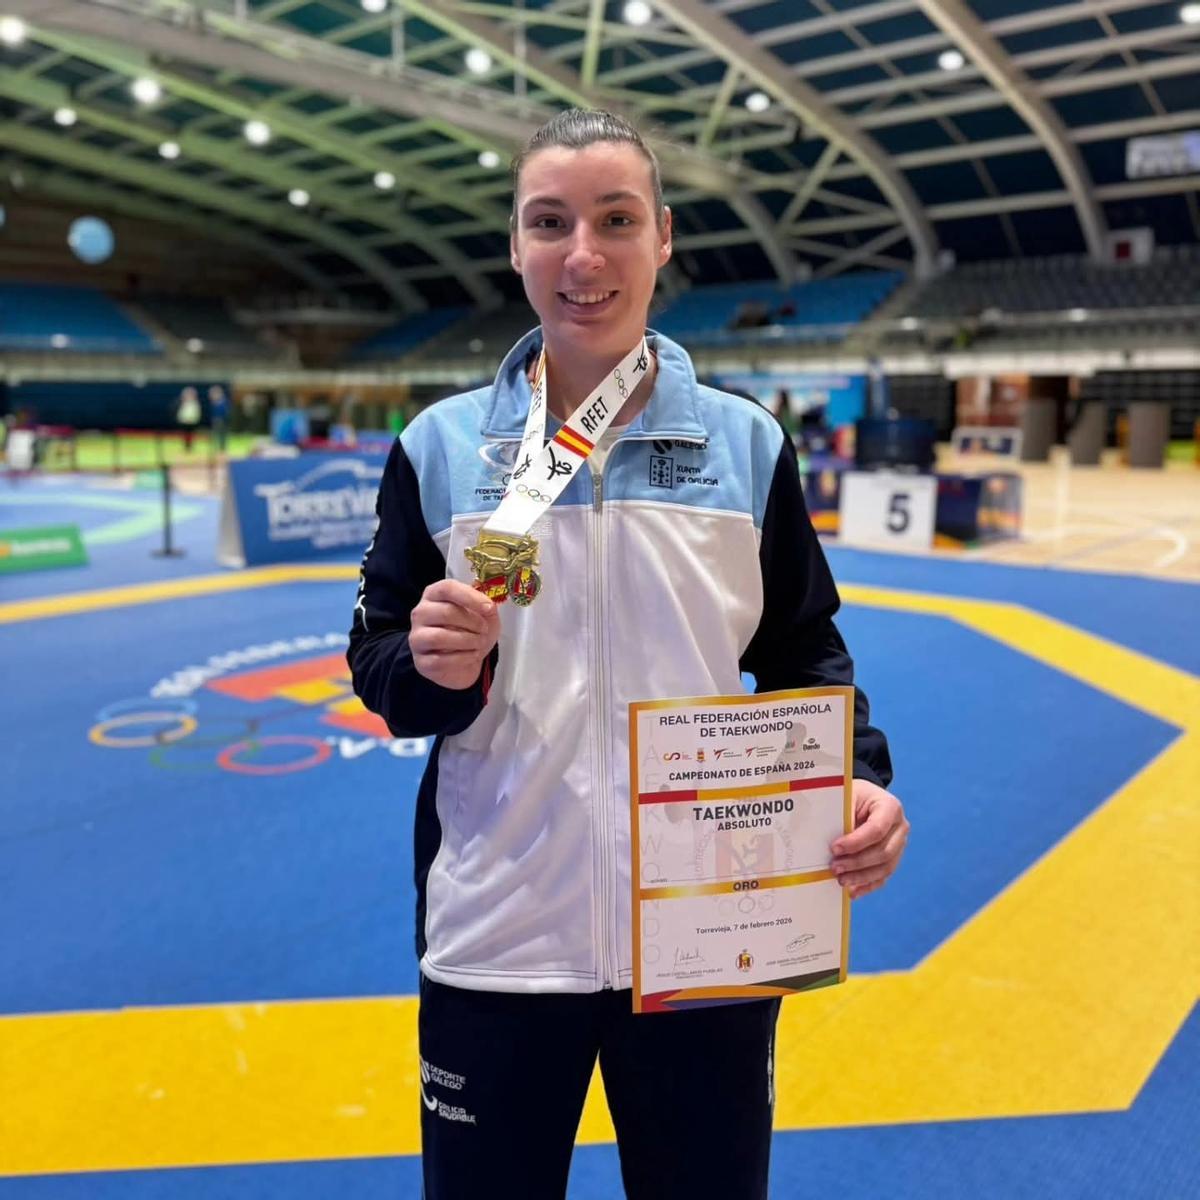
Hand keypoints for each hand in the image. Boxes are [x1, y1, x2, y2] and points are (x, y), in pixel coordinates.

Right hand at [410, 579, 499, 689]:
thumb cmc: (472, 631)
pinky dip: (463, 659)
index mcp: (434, 595)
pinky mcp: (421, 662)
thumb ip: (486, 606)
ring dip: (468, 641)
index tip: (488, 608)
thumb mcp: (484, 615)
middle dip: (472, 623)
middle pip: (446, 612)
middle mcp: (421, 614)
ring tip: (479, 643)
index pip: (447, 588)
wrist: (467, 661)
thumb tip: (487, 608)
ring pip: (440, 637)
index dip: (469, 597)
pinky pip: (440, 661)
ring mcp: (417, 638)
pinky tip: (471, 656)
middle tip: (484, 630)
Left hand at [829, 779, 908, 899]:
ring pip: (885, 867)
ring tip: (841, 880)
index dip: (856, 842)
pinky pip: (883, 876)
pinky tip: (852, 892)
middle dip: (857, 863)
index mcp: (890, 807)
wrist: (865, 798)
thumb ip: (842, 815)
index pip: (877, 829)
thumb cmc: (854, 796)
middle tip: (834, 867)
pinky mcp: (893, 858)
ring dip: (861, 877)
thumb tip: (828, 842)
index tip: (835, 848)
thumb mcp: (848, 796)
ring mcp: (899, 844)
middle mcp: (900, 827)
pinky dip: (867, 886)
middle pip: (884, 852)